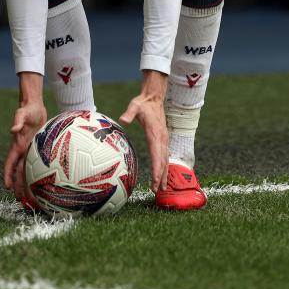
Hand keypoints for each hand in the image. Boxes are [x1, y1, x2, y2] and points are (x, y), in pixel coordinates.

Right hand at [3, 99, 47, 201]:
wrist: (34, 106)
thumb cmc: (27, 109)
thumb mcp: (22, 114)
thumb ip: (17, 121)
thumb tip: (11, 130)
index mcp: (16, 145)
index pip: (9, 164)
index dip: (7, 175)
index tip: (6, 187)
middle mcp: (22, 150)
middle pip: (19, 172)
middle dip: (18, 186)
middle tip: (20, 200)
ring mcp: (30, 150)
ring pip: (28, 171)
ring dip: (28, 183)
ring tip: (31, 198)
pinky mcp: (38, 149)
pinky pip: (38, 164)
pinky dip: (39, 173)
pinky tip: (46, 181)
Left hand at [119, 71, 168, 191]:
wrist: (154, 98)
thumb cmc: (143, 103)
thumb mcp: (135, 105)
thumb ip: (129, 113)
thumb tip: (123, 119)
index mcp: (155, 134)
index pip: (157, 155)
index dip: (157, 169)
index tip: (156, 181)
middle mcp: (162, 139)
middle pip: (162, 161)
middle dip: (161, 176)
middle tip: (157, 191)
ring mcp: (164, 139)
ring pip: (165, 160)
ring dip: (164, 174)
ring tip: (161, 188)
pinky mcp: (163, 139)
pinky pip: (165, 156)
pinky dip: (164, 167)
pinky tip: (163, 175)